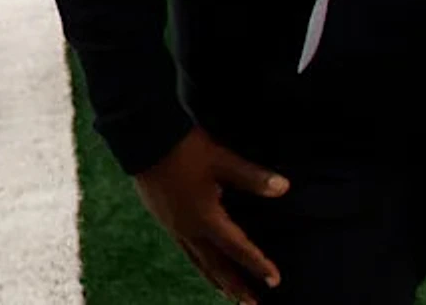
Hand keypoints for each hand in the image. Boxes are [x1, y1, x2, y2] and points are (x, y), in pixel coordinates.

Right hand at [130, 128, 285, 303]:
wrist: (141, 136)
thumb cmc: (183, 148)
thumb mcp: (221, 159)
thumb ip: (252, 177)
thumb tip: (284, 188)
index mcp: (205, 217)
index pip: (237, 247)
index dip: (257, 264)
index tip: (274, 280)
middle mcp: (188, 228)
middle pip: (216, 265)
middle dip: (236, 285)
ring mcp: (172, 224)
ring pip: (197, 261)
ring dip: (216, 280)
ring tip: (227, 295)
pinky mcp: (161, 216)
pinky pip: (184, 249)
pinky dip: (197, 263)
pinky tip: (200, 262)